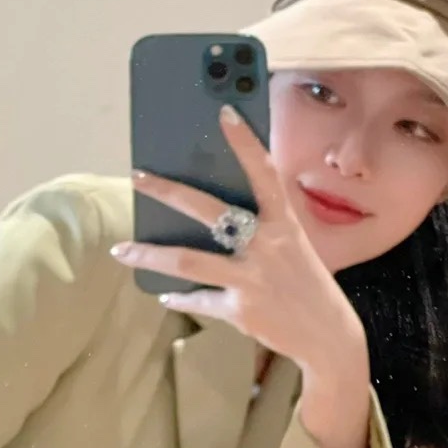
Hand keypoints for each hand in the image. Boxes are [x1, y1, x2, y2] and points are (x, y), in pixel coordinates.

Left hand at [111, 105, 365, 378]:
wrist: (327, 336)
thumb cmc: (306, 284)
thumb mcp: (293, 247)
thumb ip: (261, 229)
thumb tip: (214, 215)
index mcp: (284, 224)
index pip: (265, 174)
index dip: (245, 142)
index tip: (224, 112)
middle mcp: (266, 247)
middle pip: (209, 212)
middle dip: (169, 192)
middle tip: (137, 177)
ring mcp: (251, 279)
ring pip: (187, 262)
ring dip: (149, 255)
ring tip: (120, 251)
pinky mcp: (240, 310)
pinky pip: (200, 300)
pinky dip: (181, 298)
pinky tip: (166, 295)